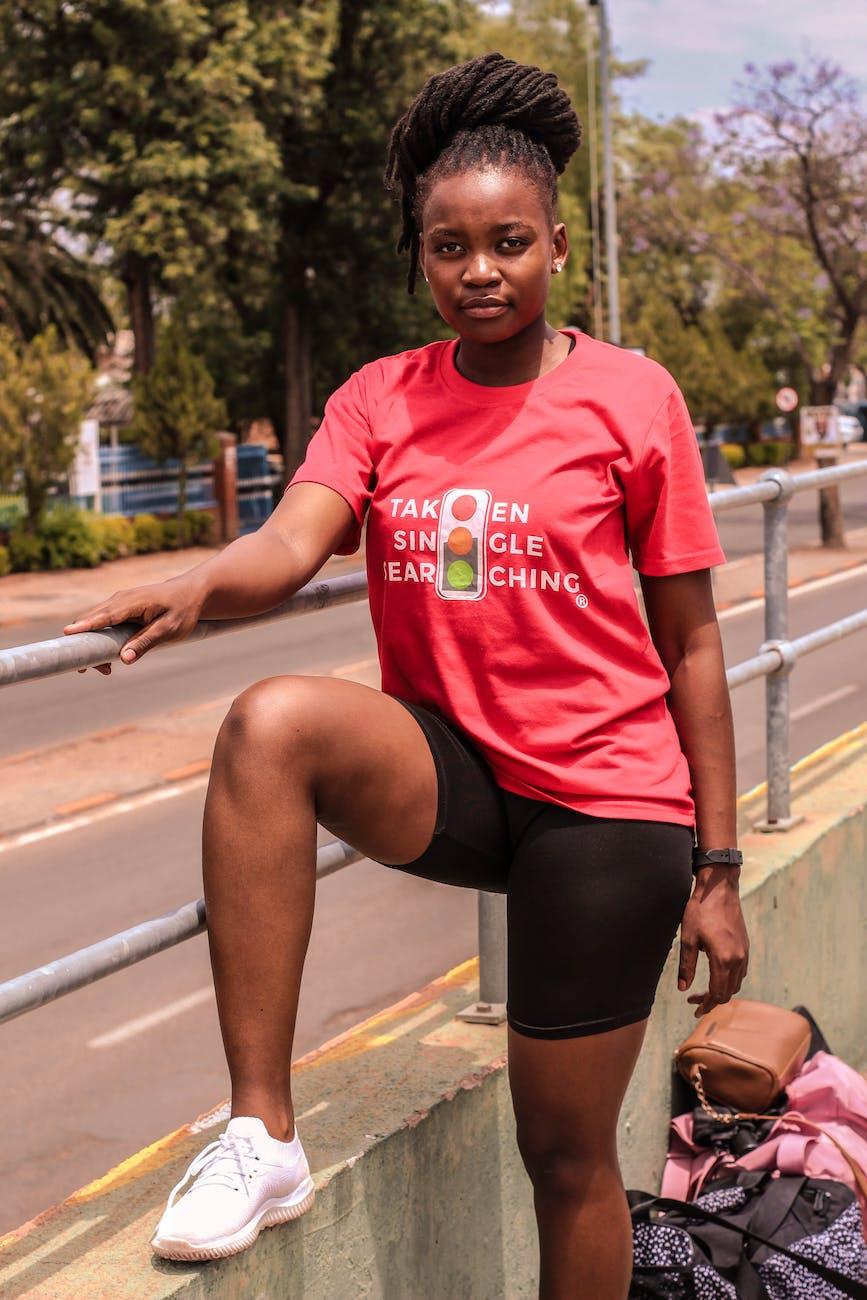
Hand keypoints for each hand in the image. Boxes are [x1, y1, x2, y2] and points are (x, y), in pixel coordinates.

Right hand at [62, 575, 207, 673]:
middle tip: (95, 670)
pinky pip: (102, 622)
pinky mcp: (119, 608)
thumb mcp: (170, 629)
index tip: (68, 634)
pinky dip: (100, 638)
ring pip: (94, 622)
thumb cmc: (183, 611)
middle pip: (93, 620)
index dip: (86, 626)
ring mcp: (118, 602)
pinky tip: (109, 657)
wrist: (190, 593)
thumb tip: (124, 659)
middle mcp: (121, 599)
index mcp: (134, 602)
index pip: (106, 615)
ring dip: (93, 644)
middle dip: (87, 644)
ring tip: (105, 669)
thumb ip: (146, 642)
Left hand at [678, 868, 748, 1017]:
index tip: (695, 1010)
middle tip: (694, 1001)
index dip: (706, 1005)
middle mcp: (738, 959)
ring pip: (736, 983)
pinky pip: (740, 971)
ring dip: (722, 990)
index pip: (718, 993)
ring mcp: (744, 952)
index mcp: (724, 959)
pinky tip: (716, 975)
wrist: (719, 889)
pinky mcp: (745, 946)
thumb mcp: (688, 939)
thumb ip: (686, 966)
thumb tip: (683, 988)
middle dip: (712, 1000)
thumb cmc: (700, 911)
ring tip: (704, 991)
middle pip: (728, 991)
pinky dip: (729, 979)